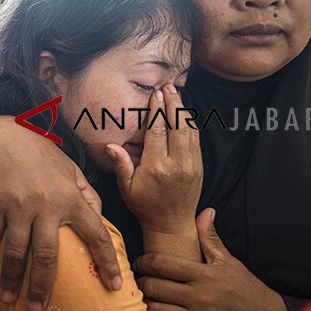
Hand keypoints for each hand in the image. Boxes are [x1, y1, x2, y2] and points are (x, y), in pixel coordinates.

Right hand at [0, 116, 121, 310]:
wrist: (7, 137)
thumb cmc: (43, 156)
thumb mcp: (72, 171)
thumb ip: (88, 195)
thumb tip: (101, 219)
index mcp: (72, 199)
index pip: (96, 234)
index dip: (107, 262)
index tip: (114, 286)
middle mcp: (47, 206)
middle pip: (47, 254)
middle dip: (42, 285)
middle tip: (40, 309)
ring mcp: (19, 206)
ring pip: (16, 250)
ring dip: (11, 278)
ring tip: (10, 300)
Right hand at [107, 84, 201, 234]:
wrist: (171, 224)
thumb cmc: (144, 206)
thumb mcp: (126, 188)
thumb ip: (121, 164)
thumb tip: (110, 145)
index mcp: (157, 167)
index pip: (158, 131)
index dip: (157, 110)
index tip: (155, 94)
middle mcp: (177, 164)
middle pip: (178, 125)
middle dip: (173, 103)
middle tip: (168, 86)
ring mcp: (191, 165)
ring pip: (190, 130)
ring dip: (184, 110)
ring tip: (176, 94)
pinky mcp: (199, 166)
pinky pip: (197, 139)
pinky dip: (191, 123)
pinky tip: (185, 113)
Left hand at [135, 208, 288, 310]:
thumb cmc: (246, 289)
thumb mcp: (229, 262)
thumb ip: (210, 238)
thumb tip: (205, 211)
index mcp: (205, 275)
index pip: (162, 263)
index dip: (143, 262)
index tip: (138, 263)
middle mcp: (202, 297)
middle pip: (155, 287)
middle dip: (142, 283)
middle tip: (139, 282)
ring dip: (147, 306)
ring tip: (145, 301)